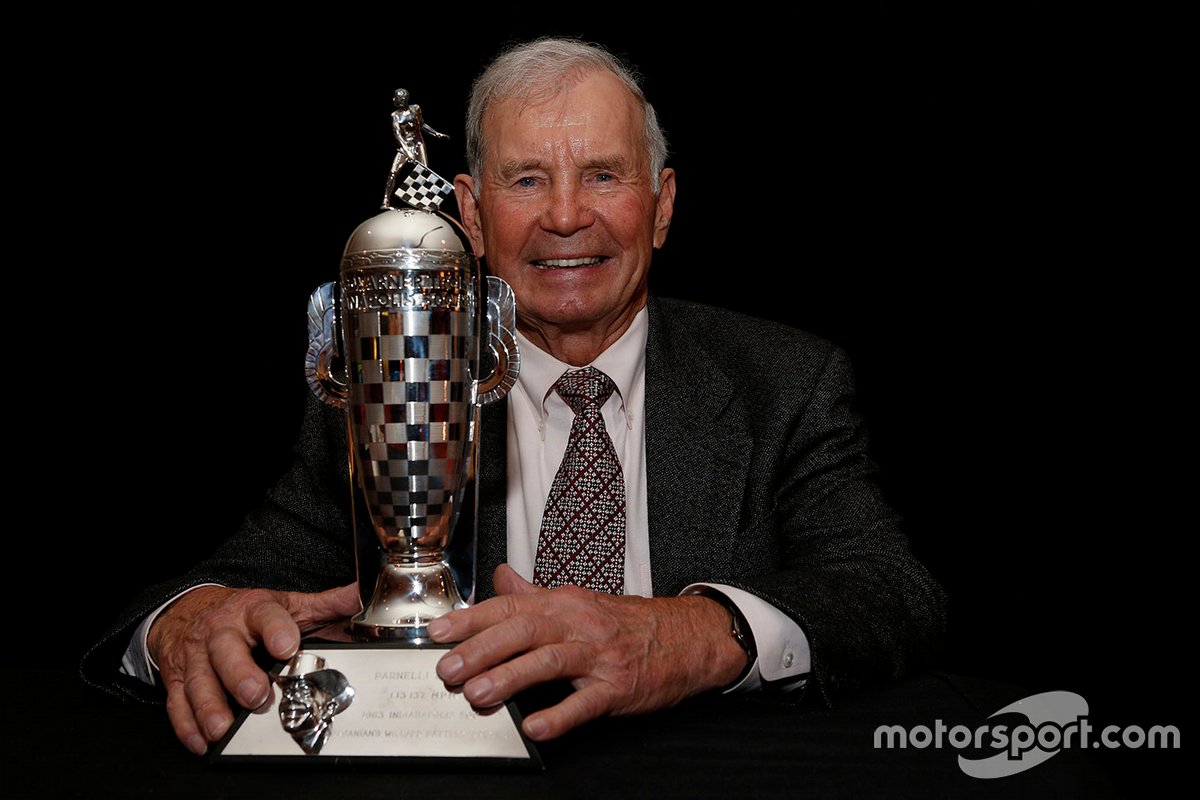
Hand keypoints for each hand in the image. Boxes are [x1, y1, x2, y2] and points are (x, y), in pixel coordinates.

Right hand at [147, 583, 360, 755]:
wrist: (190, 609)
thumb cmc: (246, 614)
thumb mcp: (287, 604)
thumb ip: (327, 605)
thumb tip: (363, 598)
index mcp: (252, 610)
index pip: (265, 614)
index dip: (276, 629)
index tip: (287, 646)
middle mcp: (221, 631)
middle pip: (226, 650)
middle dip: (240, 674)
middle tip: (256, 696)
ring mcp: (196, 654)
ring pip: (198, 680)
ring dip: (210, 706)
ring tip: (223, 727)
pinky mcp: (177, 677)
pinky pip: (177, 702)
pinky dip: (187, 724)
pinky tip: (201, 740)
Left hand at [427, 565, 746, 740]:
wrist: (687, 637)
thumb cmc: (628, 623)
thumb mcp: (579, 602)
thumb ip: (533, 595)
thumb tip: (499, 579)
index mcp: (564, 603)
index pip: (510, 607)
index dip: (472, 619)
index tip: (438, 633)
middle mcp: (579, 624)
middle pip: (524, 631)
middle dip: (481, 650)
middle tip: (448, 669)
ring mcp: (600, 656)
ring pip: (550, 662)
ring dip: (510, 677)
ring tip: (478, 695)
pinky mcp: (620, 687)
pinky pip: (587, 702)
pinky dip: (560, 715)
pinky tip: (536, 727)